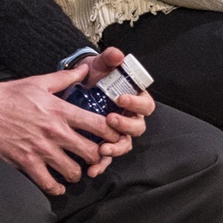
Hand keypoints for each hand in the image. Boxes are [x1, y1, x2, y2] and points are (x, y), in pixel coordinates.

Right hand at [0, 65, 120, 195]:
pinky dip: (56, 187)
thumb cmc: (10, 94)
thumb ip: (65, 78)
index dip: (112, 133)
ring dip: (76, 172)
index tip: (114, 137)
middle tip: (94, 157)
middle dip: (96, 157)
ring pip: (73, 172)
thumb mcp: (40, 82)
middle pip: (91, 153)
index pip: (99, 125)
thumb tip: (85, 70)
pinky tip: (58, 184)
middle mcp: (54, 132)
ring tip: (74, 168)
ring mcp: (41, 150)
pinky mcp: (26, 163)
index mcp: (61, 111)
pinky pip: (49, 184)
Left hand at [70, 47, 154, 168]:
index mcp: (135, 100)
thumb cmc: (95, 76)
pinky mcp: (104, 143)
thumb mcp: (100, 64)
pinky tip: (92, 168)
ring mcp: (118, 133)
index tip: (121, 99)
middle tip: (110, 119)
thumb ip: (109, 59)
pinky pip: (107, 158)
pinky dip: (101, 164)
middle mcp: (130, 118)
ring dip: (116, 148)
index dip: (136, 103)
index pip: (145, 105)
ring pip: (125, 144)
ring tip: (103, 148)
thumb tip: (117, 54)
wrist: (77, 86)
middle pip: (138, 128)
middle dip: (125, 126)